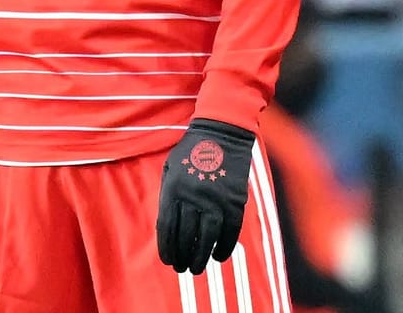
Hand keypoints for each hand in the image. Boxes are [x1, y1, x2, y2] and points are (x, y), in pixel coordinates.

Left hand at [156, 119, 255, 273]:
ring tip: (197, 268)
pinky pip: (230, 230)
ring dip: (201, 256)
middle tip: (182, 268)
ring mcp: (217, 198)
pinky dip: (225, 247)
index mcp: (174, 188)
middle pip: (187, 236)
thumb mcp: (171, 170)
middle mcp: (194, 195)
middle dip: (183, 256)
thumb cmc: (191, 153)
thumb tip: (169, 231)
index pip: (168, 227)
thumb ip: (169, 198)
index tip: (168, 260)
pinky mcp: (235, 200)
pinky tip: (218, 256)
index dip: (167, 248)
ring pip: (208, 237)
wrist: (222, 133)